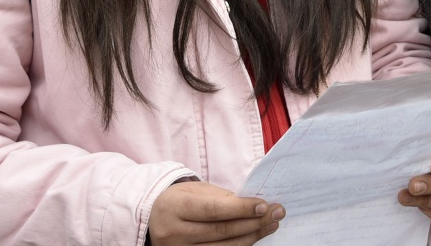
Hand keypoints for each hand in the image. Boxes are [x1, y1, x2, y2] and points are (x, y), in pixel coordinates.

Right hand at [148, 181, 280, 245]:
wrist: (153, 219)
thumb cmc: (180, 201)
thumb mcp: (196, 191)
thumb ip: (222, 198)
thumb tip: (256, 205)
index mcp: (175, 208)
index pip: (213, 210)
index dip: (240, 208)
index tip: (264, 204)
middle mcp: (173, 233)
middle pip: (220, 231)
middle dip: (253, 222)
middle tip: (276, 214)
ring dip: (251, 237)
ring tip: (270, 225)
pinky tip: (253, 238)